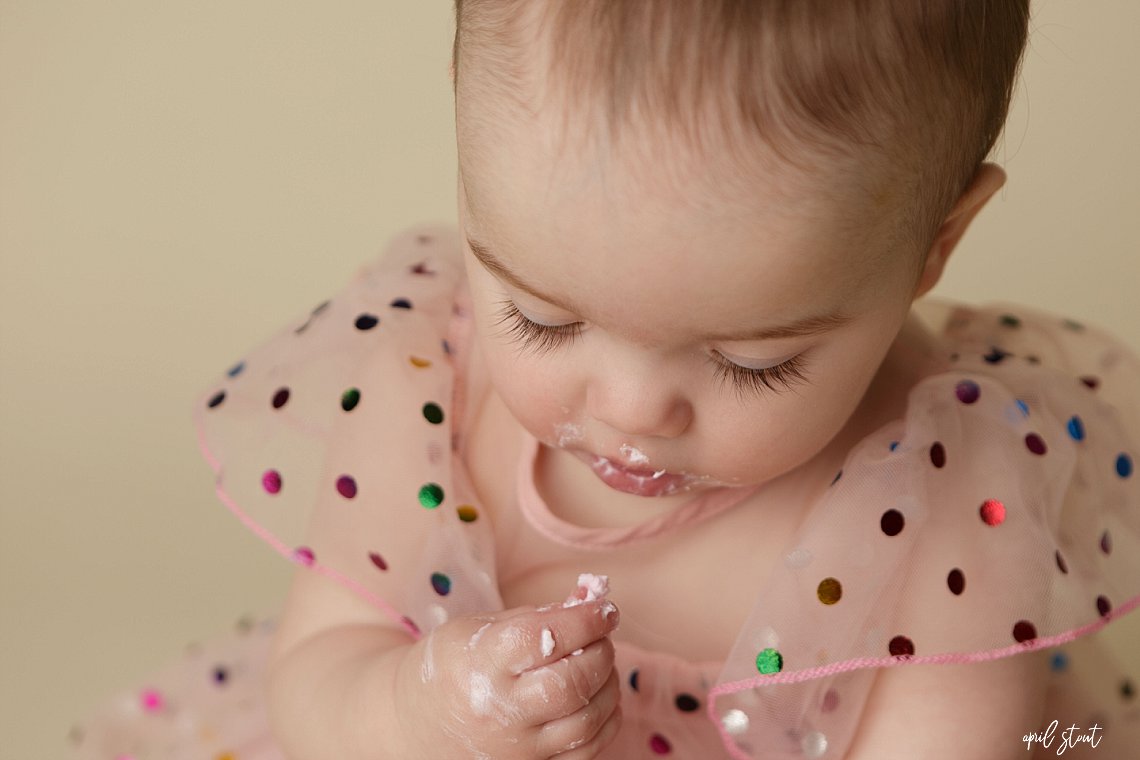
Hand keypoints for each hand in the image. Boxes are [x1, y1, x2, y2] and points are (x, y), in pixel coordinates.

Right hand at [395, 597, 622, 758]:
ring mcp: (517, 747)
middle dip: (601, 652)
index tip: (604, 609)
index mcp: (481, 663)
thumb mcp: (478, 628)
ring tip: (599, 664)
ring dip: (608, 684)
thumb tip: (589, 603)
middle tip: (602, 636)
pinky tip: (598, 696)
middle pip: (570, 683)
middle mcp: (499, 710)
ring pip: (586, 719)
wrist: (416, 724)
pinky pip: (587, 750)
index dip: (585, 620)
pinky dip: (606, 719)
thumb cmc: (452, 667)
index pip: (545, 638)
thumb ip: (534, 617)